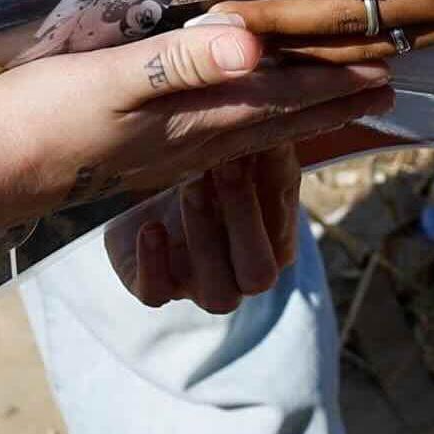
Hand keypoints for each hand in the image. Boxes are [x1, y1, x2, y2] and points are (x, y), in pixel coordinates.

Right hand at [0, 18, 388, 239]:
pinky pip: (224, 137)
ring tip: (339, 100)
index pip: (285, 93)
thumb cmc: (49, 117)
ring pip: (257, 129)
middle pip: (283, 116)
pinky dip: (256, 122)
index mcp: (199, 116)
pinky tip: (252, 120)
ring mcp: (174, 151)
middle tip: (389, 83)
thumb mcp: (118, 78)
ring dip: (302, 112)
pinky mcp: (149, 154)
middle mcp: (198, 139)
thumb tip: (257, 45)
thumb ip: (187, 60)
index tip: (389, 60)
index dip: (337, 75)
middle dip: (335, 97)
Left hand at [106, 144, 307, 312]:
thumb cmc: (218, 166)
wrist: (160, 178)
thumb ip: (271, 154)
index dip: (268, 207)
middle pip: (258, 276)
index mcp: (272, 249)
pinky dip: (153, 264)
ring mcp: (198, 285)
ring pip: (218, 295)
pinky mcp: (156, 284)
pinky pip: (156, 295)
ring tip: (192, 185)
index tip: (251, 154)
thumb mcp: (250, 154)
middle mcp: (240, 276)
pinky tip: (152, 227)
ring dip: (206, 237)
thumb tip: (280, 138)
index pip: (281, 248)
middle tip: (226, 165)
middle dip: (243, 219)